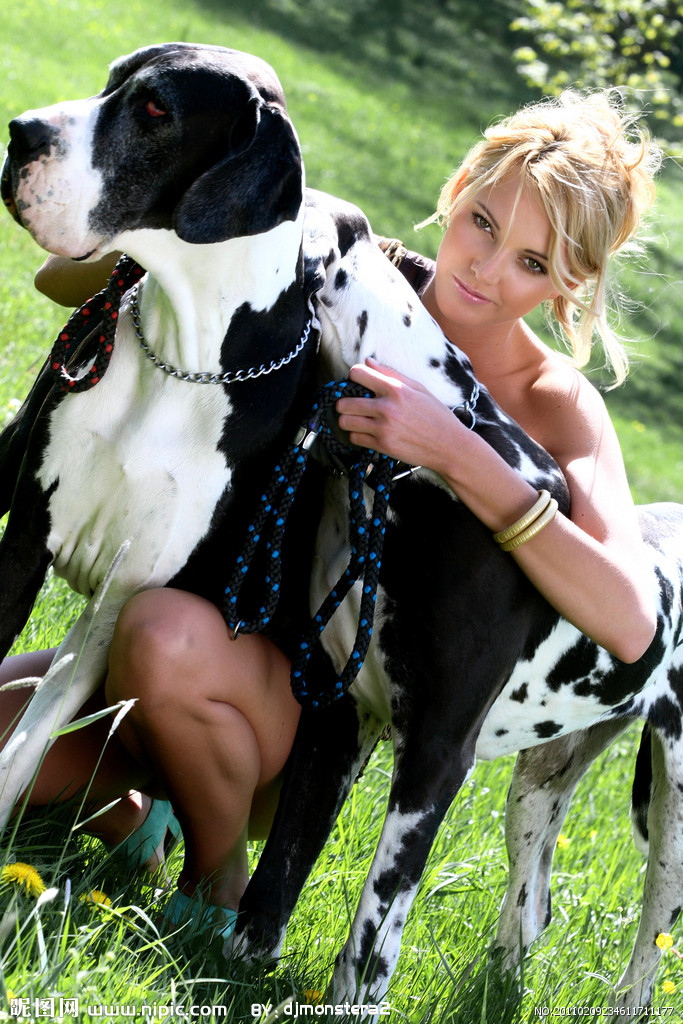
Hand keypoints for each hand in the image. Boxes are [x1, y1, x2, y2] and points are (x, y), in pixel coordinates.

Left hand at [336, 357, 461, 469]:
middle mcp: (386, 408)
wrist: (449, 446)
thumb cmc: (437, 415)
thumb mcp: (419, 388)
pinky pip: (354, 438)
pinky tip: (367, 432)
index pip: (357, 374)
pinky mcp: (382, 445)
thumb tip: (368, 362)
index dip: (354, 376)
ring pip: (345, 422)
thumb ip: (391, 374)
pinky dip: (357, 435)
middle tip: (352, 404)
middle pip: (344, 402)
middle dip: (345, 402)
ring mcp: (382, 428)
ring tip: (358, 419)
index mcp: (395, 389)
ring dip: (348, 420)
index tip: (358, 382)